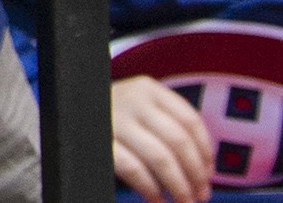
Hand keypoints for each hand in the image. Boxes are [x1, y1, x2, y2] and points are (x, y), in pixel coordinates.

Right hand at [112, 74, 214, 202]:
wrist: (73, 111)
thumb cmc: (118, 119)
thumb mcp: (142, 110)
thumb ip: (170, 127)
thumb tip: (205, 171)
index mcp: (148, 89)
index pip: (190, 121)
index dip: (205, 152)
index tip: (208, 175)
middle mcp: (132, 100)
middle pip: (178, 142)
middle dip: (195, 175)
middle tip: (201, 196)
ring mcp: (114, 120)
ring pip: (160, 158)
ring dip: (178, 186)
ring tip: (184, 202)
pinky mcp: (101, 142)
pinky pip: (133, 169)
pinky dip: (150, 189)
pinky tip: (156, 200)